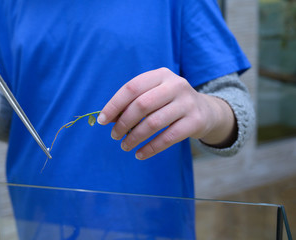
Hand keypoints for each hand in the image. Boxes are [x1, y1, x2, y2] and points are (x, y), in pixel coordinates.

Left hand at [97, 67, 235, 159]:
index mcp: (161, 75)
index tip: (102, 121)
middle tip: (114, 136)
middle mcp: (176, 85)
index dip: (114, 105)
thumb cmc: (170, 103)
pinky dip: (150, 148)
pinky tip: (140, 154)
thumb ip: (133, 102)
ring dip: (134, 138)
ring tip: (124, 146)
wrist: (205, 111)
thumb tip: (108, 119)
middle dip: (123, 123)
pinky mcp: (195, 121)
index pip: (132, 88)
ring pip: (153, 123)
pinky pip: (168, 138)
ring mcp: (187, 103)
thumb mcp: (154, 95)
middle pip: (141, 105)